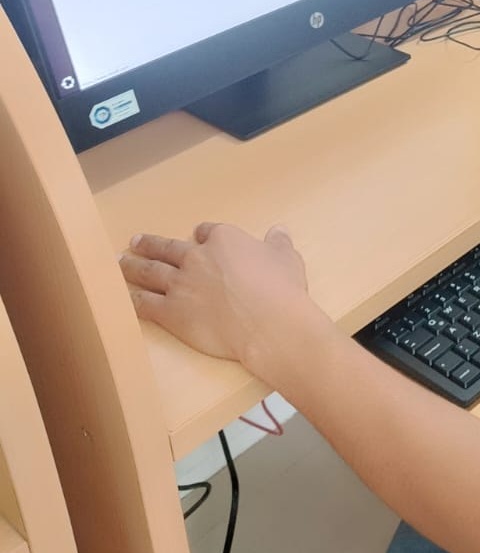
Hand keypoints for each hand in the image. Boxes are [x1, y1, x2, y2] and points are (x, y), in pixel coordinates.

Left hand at [120, 223, 324, 374]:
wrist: (267, 322)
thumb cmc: (281, 288)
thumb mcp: (286, 258)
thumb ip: (278, 244)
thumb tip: (279, 231)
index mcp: (224, 240)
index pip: (206, 231)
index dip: (201, 234)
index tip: (196, 235)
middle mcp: (196, 257)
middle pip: (168, 248)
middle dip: (150, 244)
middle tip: (135, 241)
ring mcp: (180, 285)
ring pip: (150, 272)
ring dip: (132, 266)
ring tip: (120, 262)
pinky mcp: (171, 313)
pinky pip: (145, 304)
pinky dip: (133, 299)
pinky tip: (124, 297)